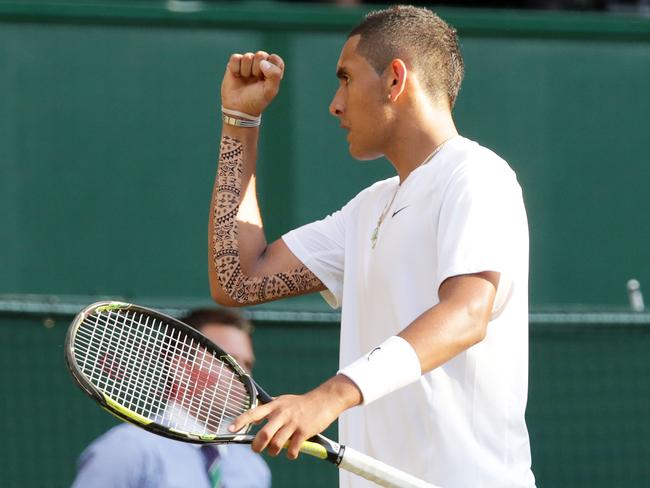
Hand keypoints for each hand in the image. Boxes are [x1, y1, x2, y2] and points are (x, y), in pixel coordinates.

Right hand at [221, 51, 284, 116]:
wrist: (238, 109)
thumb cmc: (256, 101)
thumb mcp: (270, 91)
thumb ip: (274, 74)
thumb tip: (263, 62)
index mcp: (271, 70)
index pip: (275, 59)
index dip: (270, 67)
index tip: (266, 79)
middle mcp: (260, 65)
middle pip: (261, 55)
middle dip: (257, 69)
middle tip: (255, 80)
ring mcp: (247, 64)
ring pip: (248, 56)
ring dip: (246, 71)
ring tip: (245, 80)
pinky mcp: (234, 64)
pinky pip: (236, 58)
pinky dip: (236, 68)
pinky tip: (237, 76)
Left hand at [229, 375, 361, 458]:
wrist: (324, 400)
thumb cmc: (301, 403)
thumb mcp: (283, 401)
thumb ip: (269, 410)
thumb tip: (253, 420)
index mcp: (274, 405)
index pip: (253, 413)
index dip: (241, 421)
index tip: (230, 429)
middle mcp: (282, 413)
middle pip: (263, 434)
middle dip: (258, 446)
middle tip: (257, 449)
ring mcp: (293, 422)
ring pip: (276, 444)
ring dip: (274, 451)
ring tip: (277, 450)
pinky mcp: (304, 431)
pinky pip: (292, 449)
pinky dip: (290, 454)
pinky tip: (293, 451)